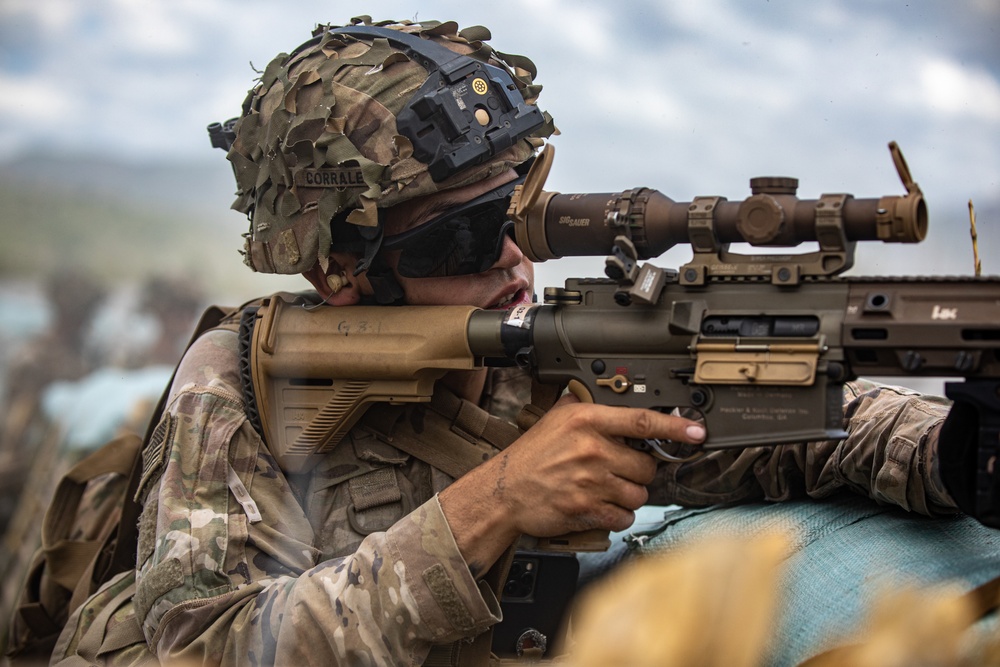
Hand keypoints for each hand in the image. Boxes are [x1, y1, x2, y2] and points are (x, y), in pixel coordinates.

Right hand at [439, 396, 705, 573]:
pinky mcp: (588, 508)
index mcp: (586, 421)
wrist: (504, 491)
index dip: (675, 428)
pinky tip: (600, 505)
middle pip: (646, 465)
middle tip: (619, 470)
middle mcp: (591, 449)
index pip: (641, 421)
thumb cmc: (531, 456)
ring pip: (638, 493)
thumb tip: (620, 403)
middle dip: (639, 471)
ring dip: (629, 495)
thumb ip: (588, 407)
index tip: (697, 433)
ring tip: (606, 489)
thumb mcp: (556, 418)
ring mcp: (591, 481)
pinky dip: (617, 515)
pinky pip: (624, 516)